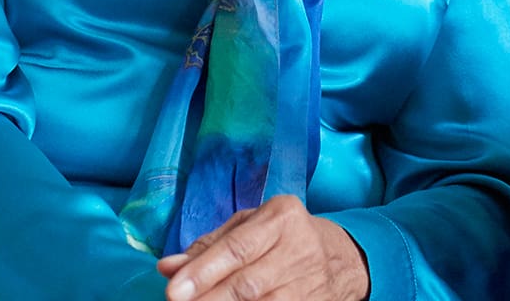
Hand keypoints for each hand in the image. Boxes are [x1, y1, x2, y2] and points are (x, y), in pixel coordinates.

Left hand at [158, 196, 366, 300]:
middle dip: (209, 298)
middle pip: (247, 283)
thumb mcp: (249, 226)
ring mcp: (309, 282)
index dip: (203, 271)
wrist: (340, 258)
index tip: (174, 290)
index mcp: (282, 217)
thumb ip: (208, 246)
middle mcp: (299, 247)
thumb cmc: (283, 237)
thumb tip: (169, 267)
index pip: (238, 247)